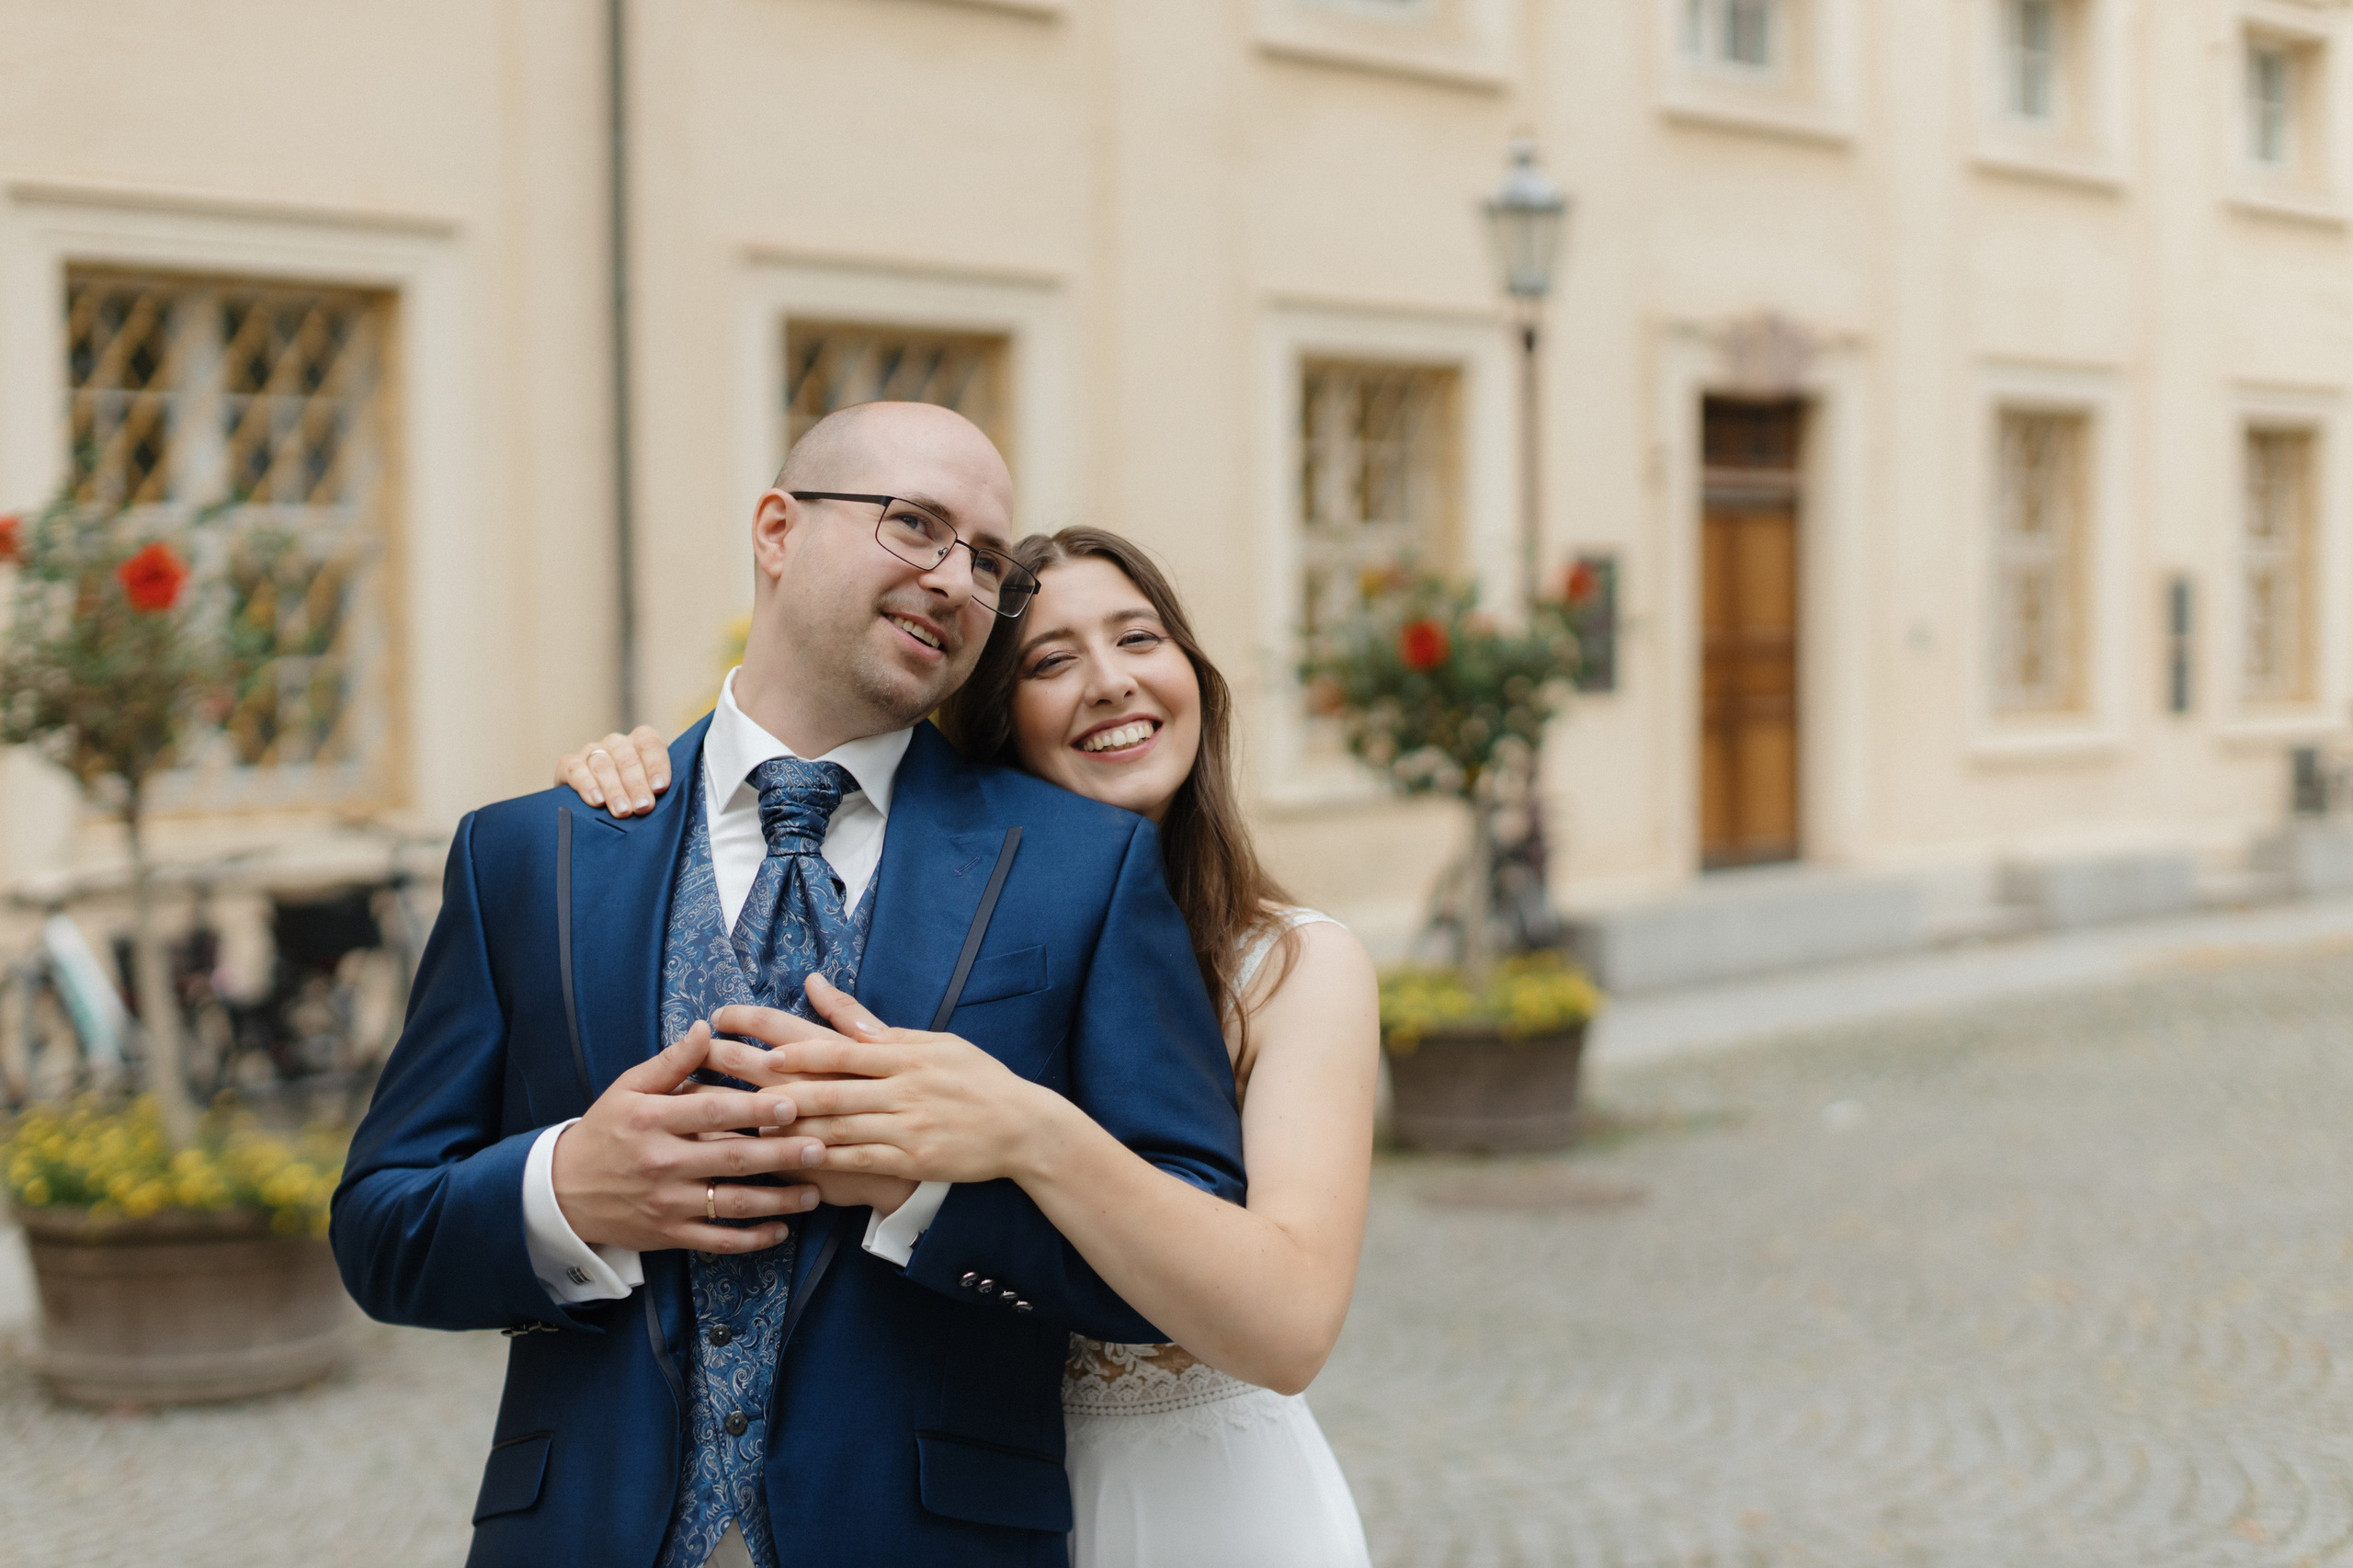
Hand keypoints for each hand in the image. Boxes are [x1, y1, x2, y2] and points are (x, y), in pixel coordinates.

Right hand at [549, 1020, 828, 1252]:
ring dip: (778, 1202)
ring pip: (731, 1205)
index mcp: (652, 1121)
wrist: (563, 1190)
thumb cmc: (607, 1130)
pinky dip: (751, 1239)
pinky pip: (717, 1241)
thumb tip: (707, 1029)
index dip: (753, 1108)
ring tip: (815, 1193)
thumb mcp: (629, 1088)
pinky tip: (781, 1229)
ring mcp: (667, 1204)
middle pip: (731, 1159)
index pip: (711, 1112)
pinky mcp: (670, 1235)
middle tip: (820, 1147)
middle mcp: (662, 1163)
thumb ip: (672, 1061)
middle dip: (780, 1155)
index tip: (792, 1103)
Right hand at [555, 725, 671, 816]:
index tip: (661, 788)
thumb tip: (678, 803)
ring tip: (622, 811)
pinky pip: (574, 769)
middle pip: (627, 758)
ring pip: (603, 764)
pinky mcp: (569, 765)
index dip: (656, 765)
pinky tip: (596, 800)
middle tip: (643, 807)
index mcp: (642, 741)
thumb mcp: (652, 792)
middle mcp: (617, 743)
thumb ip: (661, 790)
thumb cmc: (635, 799)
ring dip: (614, 789)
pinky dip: (585, 784)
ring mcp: (592, 752)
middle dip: (636, 785)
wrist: (596, 807)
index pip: (650, 744)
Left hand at [709, 976, 1056, 1186]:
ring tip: (746, 1127)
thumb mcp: (928, 1041)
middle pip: (826, 1088)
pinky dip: (824, 1161)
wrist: (1022, 1125)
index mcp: (903, 1054)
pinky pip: (860, 1160)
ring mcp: (906, 1125)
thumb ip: (868, 1024)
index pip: (837, 1049)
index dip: (792, 1049)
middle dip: (772, 1085)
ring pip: (836, 1127)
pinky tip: (791, 1162)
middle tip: (728, 1081)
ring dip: (788, 1128)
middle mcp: (900, 1087)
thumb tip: (816, 987)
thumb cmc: (973, 1077)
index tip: (751, 1044)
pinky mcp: (912, 1158)